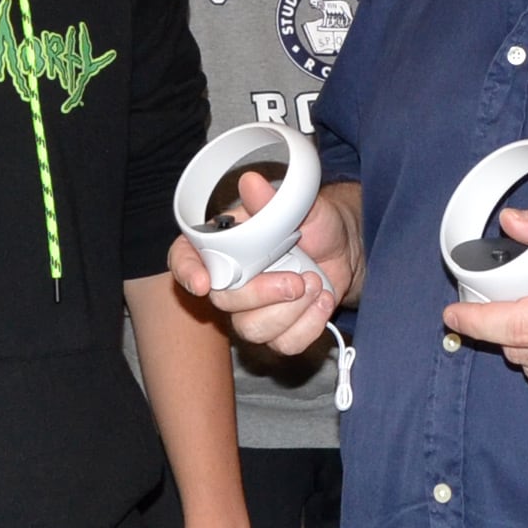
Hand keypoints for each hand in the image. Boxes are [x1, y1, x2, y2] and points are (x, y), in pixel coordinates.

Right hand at [170, 173, 360, 356]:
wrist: (342, 249)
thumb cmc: (314, 223)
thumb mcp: (298, 205)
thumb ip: (272, 201)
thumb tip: (251, 183)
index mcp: (222, 243)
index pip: (184, 258)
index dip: (186, 272)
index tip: (203, 283)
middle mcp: (230, 279)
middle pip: (222, 302)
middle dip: (261, 294)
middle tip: (297, 281)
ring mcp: (252, 309)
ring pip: (251, 329)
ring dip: (290, 312)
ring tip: (315, 285)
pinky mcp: (277, 330)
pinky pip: (282, 344)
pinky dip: (308, 326)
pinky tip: (321, 301)